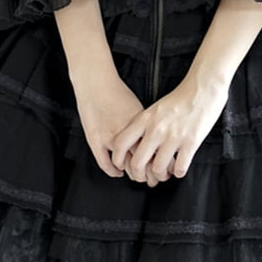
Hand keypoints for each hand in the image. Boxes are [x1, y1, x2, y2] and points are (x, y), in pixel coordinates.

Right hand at [71, 70, 160, 185]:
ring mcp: (109, 137)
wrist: (95, 83)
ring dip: (132, 174)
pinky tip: (119, 171)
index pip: (155, 152)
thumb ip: (145, 127)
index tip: (165, 169)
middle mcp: (126, 132)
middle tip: (153, 178)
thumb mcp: (137, 109)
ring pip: (125, 166)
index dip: (161, 165)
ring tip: (138, 176)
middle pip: (142, 162)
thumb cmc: (117, 92)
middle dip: (149, 174)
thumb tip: (155, 140)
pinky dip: (114, 171)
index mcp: (140, 124)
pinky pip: (105, 164)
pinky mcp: (95, 140)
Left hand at [110, 73, 229, 182]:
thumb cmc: (181, 97)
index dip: (118, 159)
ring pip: (158, 169)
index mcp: (145, 119)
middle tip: (145, 176)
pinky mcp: (190, 142)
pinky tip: (179, 168)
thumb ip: (145, 125)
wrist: (203, 88)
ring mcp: (173, 137)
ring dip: (161, 175)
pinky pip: (179, 168)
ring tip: (164, 173)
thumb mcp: (155, 108)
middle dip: (140, 174)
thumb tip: (136, 143)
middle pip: (137, 162)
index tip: (122, 165)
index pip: (121, 143)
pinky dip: (178, 172)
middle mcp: (156, 129)